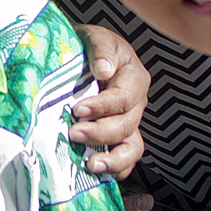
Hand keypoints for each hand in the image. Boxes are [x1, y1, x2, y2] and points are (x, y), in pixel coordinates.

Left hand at [71, 24, 147, 178]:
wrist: (78, 56)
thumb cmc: (87, 46)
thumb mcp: (93, 37)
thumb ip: (100, 49)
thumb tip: (104, 70)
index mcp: (134, 77)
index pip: (124, 98)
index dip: (102, 106)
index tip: (78, 109)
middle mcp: (136, 104)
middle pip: (126, 125)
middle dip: (100, 133)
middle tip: (74, 134)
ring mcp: (129, 123)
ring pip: (132, 148)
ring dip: (113, 159)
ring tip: (91, 164)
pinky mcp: (118, 138)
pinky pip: (125, 159)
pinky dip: (115, 169)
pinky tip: (97, 172)